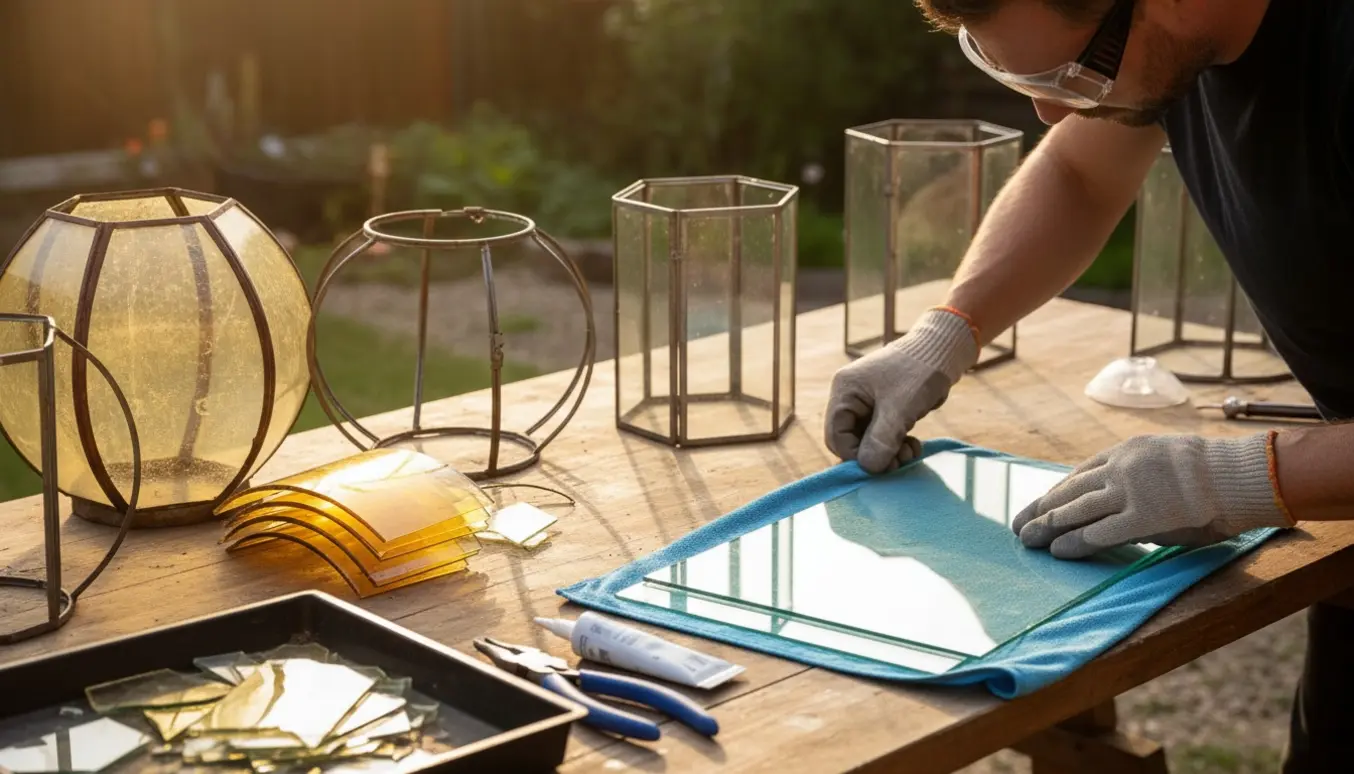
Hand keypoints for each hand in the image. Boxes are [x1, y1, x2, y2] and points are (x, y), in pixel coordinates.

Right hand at [825, 307, 977, 472]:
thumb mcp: (899, 409)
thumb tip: (868, 468)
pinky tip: (913, 445)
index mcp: (845, 391)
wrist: (945, 350)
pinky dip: (896, 445)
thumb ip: (881, 440)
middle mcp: (851, 397)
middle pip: (851, 441)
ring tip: (910, 452)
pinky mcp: (885, 408)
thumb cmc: (919, 373)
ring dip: (889, 453)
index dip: (854, 456)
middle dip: (875, 455)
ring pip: (869, 441)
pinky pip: (883, 436)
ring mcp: (868, 403)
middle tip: (899, 462)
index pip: (835, 436)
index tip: (881, 465)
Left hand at [1011, 433, 1293, 558]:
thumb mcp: (1167, 460)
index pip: (1080, 474)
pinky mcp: (1141, 518)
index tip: (1039, 505)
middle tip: (1019, 524)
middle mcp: (1119, 468)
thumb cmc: (1213, 473)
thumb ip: (1140, 476)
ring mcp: (1128, 492)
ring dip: (1047, 527)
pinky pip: (1098, 533)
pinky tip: (1057, 552)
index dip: (1056, 493)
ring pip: (1075, 511)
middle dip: (1041, 509)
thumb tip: (1120, 497)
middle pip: (1069, 491)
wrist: (1239, 474)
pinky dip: (1073, 542)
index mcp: (1125, 451)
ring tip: (1027, 540)